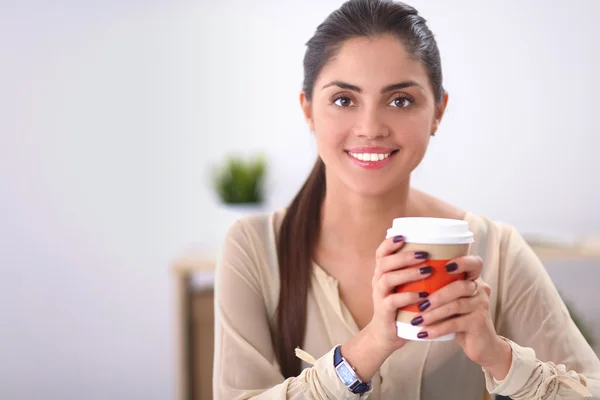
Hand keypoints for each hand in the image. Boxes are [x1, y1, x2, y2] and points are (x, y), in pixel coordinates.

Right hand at [365, 235, 433, 354]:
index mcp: (382, 272)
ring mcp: (379, 296)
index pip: (381, 252)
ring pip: (388, 278)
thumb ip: (413, 272)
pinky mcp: (383, 311)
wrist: (387, 334)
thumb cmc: (401, 306)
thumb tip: (439, 254)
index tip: (403, 236)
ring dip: (408, 273)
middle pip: (385, 262)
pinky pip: (392, 301)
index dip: (390, 243)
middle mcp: (377, 281)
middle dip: (405, 256)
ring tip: (427, 271)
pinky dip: (408, 296)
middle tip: (424, 254)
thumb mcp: (403, 286)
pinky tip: (422, 295)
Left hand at [410, 256, 510, 375]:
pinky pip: (455, 324)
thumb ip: (438, 287)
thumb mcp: (450, 299)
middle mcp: (480, 290)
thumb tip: (406, 278)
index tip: (445, 265)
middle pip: (460, 286)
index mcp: (473, 279)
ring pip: (456, 305)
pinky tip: (423, 333)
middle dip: (437, 295)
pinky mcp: (479, 323)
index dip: (462, 262)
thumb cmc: (459, 317)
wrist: (480, 344)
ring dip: (433, 314)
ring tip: (416, 320)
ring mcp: (481, 306)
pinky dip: (437, 329)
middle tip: (419, 304)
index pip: (474, 263)